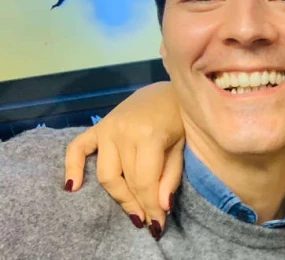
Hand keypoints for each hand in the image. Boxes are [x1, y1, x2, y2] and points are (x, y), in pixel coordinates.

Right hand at [64, 82, 184, 234]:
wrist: (169, 90)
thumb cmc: (180, 118)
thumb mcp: (182, 146)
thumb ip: (171, 176)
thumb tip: (160, 207)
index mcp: (148, 136)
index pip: (144, 182)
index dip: (150, 206)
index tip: (158, 224)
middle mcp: (122, 133)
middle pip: (125, 181)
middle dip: (137, 205)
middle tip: (147, 221)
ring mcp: (107, 128)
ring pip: (105, 174)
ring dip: (118, 196)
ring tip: (132, 212)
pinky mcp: (97, 126)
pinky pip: (77, 148)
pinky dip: (72, 167)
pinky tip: (73, 187)